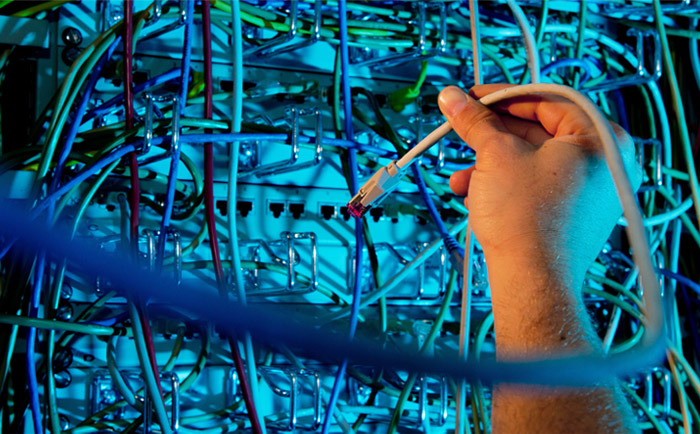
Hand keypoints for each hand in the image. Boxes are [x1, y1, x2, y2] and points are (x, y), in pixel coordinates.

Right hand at [439, 84, 640, 283]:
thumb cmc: (528, 221)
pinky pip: (534, 188)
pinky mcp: (570, 218)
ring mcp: (588, 194)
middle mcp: (603, 165)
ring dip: (489, 167)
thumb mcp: (496, 155)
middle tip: (462, 129)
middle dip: (491, 137)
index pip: (547, 99)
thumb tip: (454, 98)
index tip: (472, 98)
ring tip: (461, 178)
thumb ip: (475, 121)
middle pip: (537, 132)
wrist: (532, 282)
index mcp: (601, 139)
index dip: (503, 96)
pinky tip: (474, 196)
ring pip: (530, 163)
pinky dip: (503, 188)